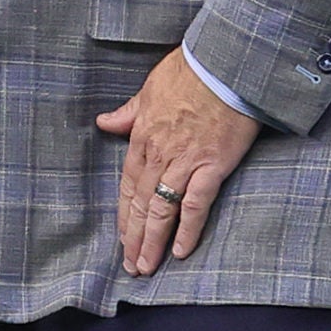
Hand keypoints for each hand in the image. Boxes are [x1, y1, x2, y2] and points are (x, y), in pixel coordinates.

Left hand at [94, 47, 260, 276]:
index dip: (124, 214)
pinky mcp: (212, 166)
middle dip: (134, 237)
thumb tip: (105, 122)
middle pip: (141, 203)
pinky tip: (180, 252)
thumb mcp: (150, 88)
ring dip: (152, 242)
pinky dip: (187, 231)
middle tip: (130, 266)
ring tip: (146, 267)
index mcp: (143, 135)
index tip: (121, 237)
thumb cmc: (191, 70)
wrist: (225, 63)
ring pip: (162, 210)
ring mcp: (185, 161)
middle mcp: (159, 153)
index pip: (127, 184)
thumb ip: (128, 112)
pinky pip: (196, 205)